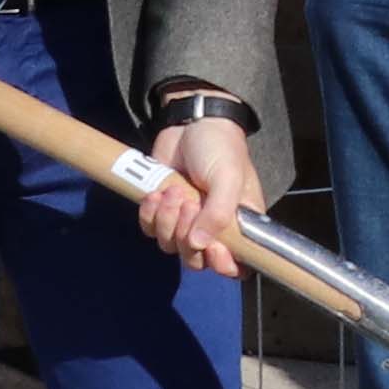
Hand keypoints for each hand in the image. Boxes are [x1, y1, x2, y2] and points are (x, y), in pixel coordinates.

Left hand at [138, 113, 259, 276]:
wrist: (190, 123)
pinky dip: (148, 214)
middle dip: (186, 235)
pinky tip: (155, 192)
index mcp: (240, 224)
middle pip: (196, 260)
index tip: (213, 248)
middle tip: (189, 203)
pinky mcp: (161, 211)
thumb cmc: (220, 149)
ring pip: (170, 245)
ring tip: (172, 190)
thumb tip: (199, 245)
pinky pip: (149, 230)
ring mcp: (185, 222)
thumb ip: (219, 212)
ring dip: (167, 220)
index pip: (236, 265)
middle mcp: (213, 229)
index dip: (223, 264)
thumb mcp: (228, 178)